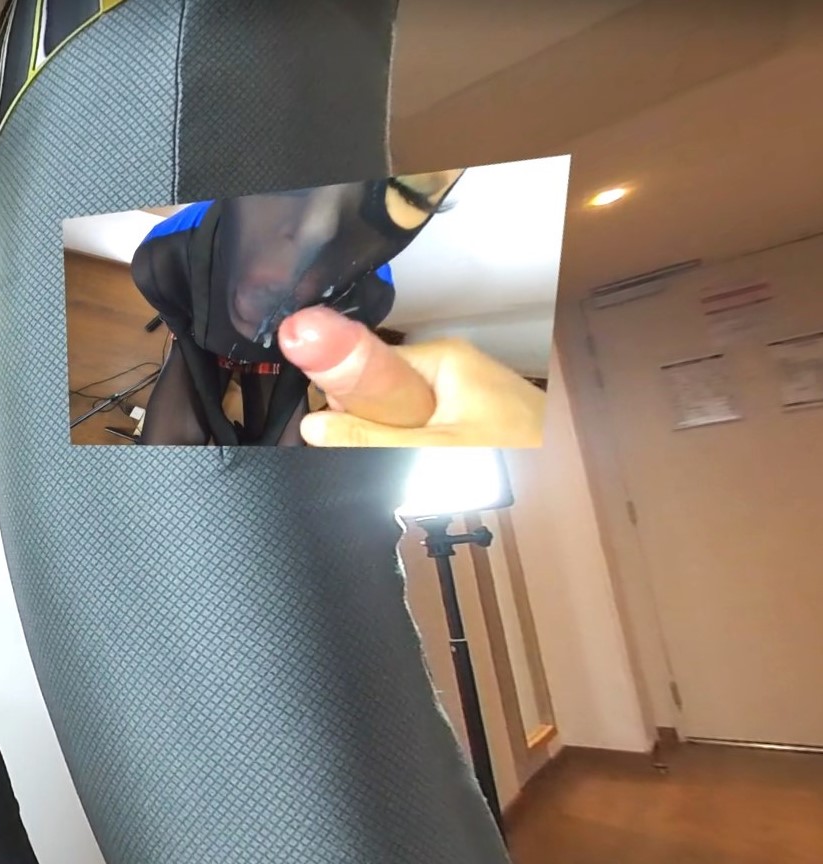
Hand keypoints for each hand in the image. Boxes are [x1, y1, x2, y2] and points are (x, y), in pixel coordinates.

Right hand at [277, 306, 546, 446]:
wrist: (578, 477)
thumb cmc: (525, 453)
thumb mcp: (435, 451)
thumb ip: (372, 440)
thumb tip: (315, 427)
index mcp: (442, 357)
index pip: (367, 365)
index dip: (349, 402)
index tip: (339, 429)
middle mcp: (451, 366)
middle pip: (382, 392)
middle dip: (376, 427)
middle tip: (396, 455)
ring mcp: (461, 390)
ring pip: (403, 414)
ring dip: (400, 442)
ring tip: (424, 465)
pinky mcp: (470, 413)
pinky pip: (424, 426)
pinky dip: (422, 448)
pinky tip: (438, 468)